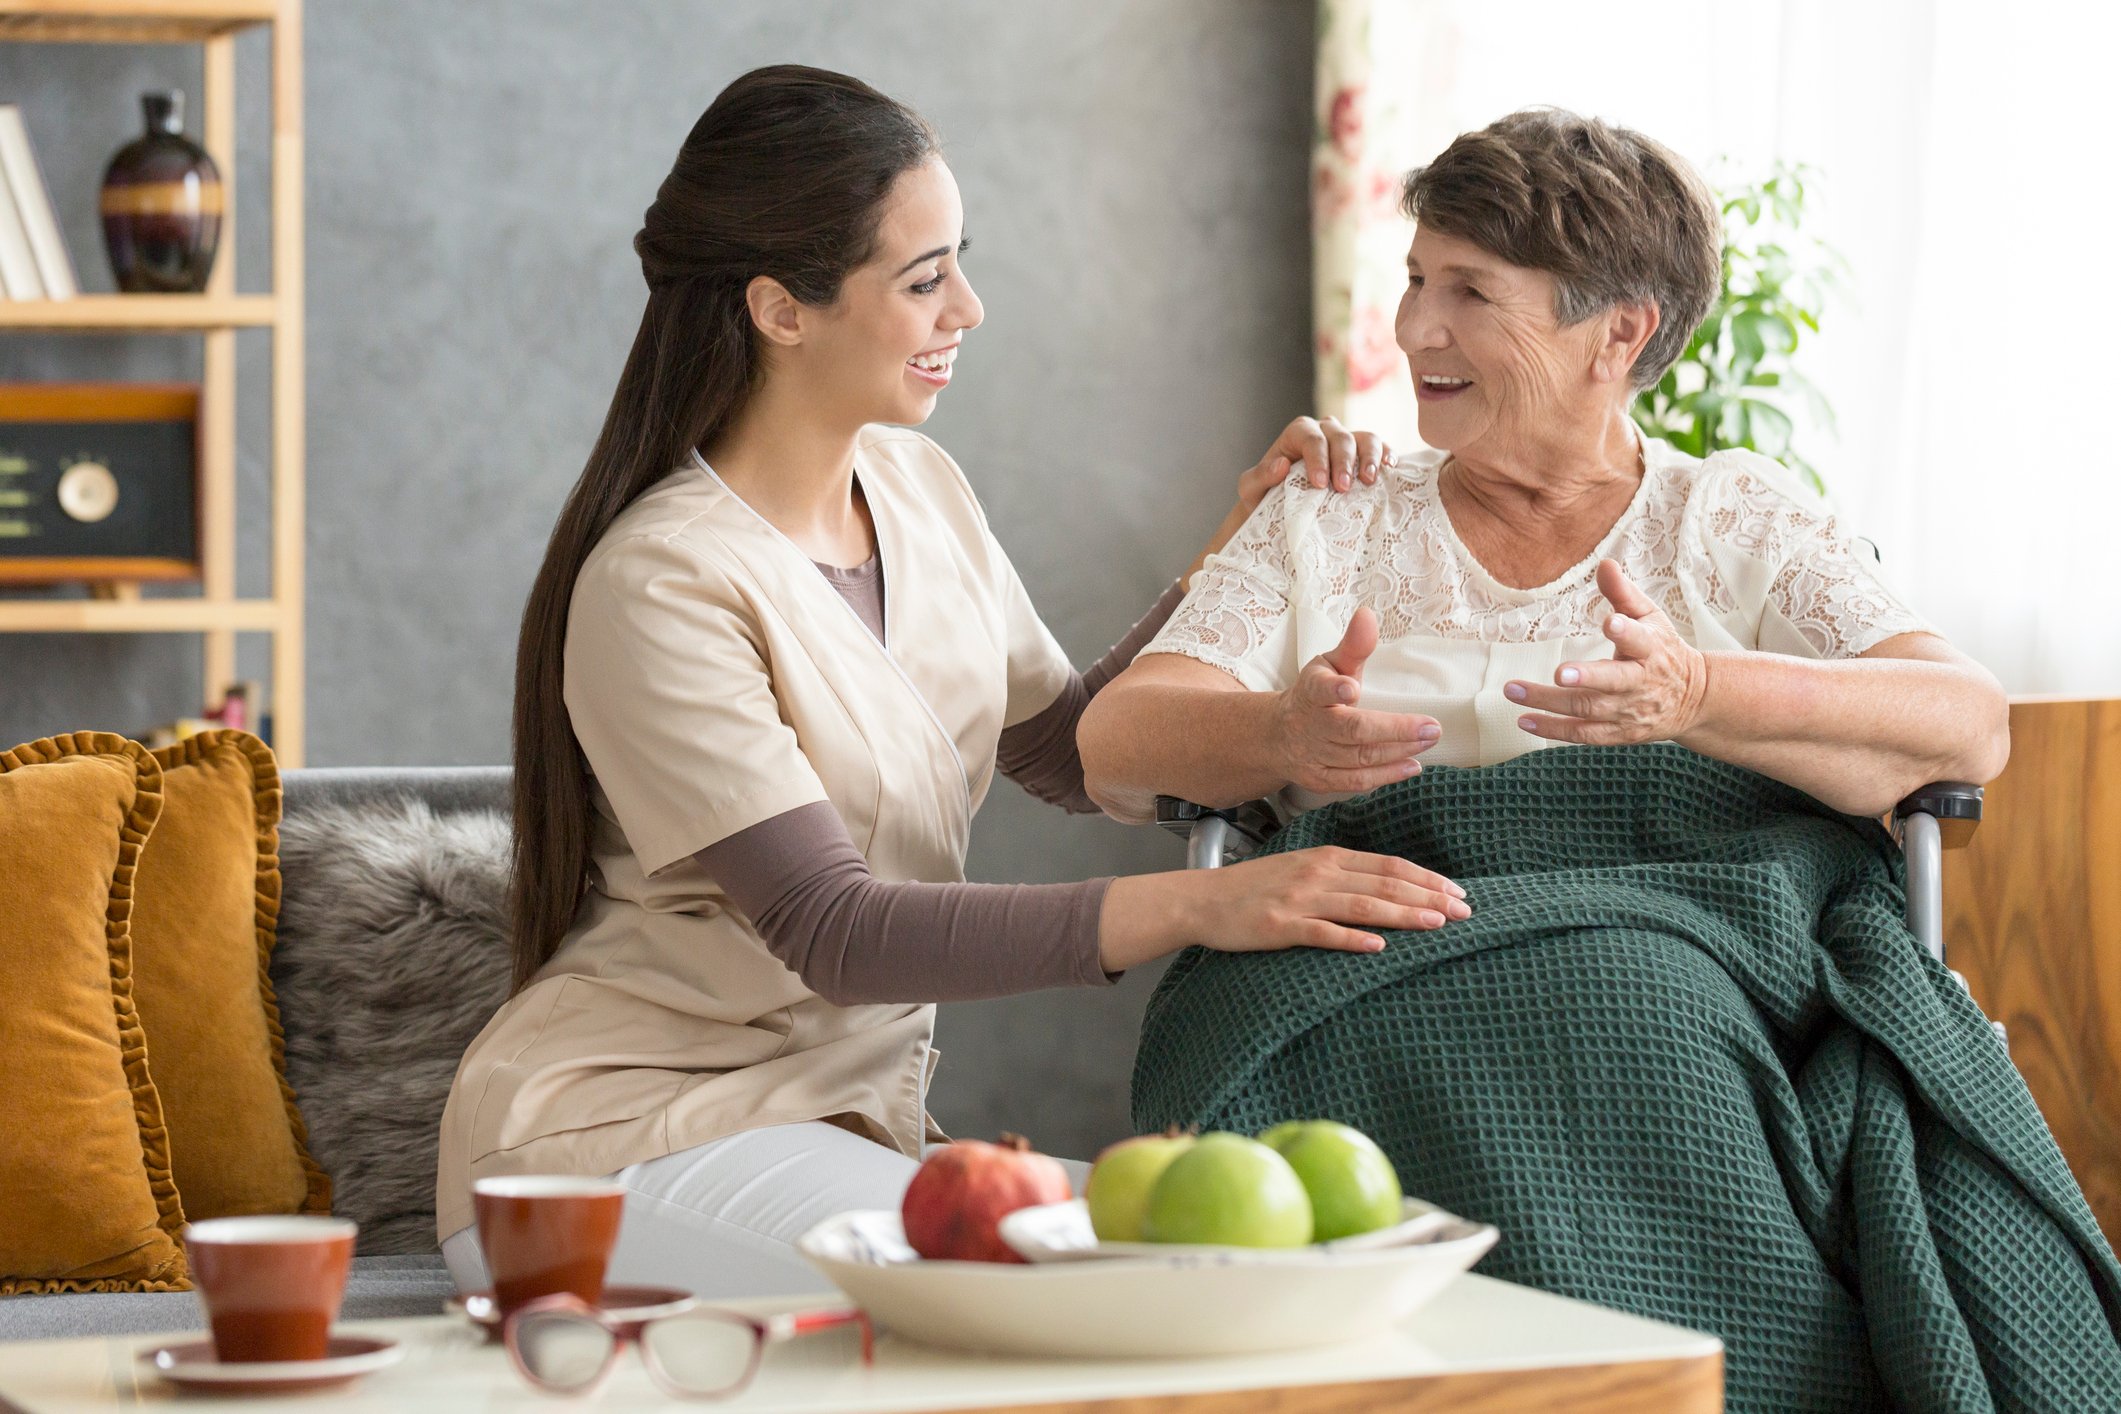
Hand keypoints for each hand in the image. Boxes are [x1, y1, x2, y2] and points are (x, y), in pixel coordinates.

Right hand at [1199, 846, 1469, 952]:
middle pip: (1385, 884)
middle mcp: (1319, 873)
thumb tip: (1387, 889)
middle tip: (1464, 911)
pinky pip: (1323, 933)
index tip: (1457, 891)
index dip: (1427, 877)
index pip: (1389, 865)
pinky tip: (1380, 947)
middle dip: (1429, 896)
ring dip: (1404, 914)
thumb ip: (1341, 875)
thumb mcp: (1302, 870)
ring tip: (1437, 924)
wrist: (1203, 900)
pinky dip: (1353, 939)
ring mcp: (1300, 899)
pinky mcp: (1281, 926)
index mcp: (1327, 857)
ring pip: (1363, 905)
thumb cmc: (1255, 889)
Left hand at [1237, 415, 1392, 511]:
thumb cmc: (1265, 497)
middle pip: (1340, 437)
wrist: (1283, 510)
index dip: (1317, 458)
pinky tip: (1389, 470)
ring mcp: (1348, 441)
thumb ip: (1260, 476)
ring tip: (1369, 480)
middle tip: (1343, 489)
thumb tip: (1281, 464)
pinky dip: (1387, 456)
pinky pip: (1381, 449)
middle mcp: (1325, 432)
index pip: (1311, 438)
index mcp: (1298, 434)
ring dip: (1369, 457)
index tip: (1319, 484)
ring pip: (1365, 437)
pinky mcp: (1365, 456)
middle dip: (1343, 462)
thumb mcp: (1251, 490)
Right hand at [1274, 607, 1442, 793]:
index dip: (1334, 690)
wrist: (1278, 736)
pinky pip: (1354, 782)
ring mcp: (1313, 756)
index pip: (1319, 690)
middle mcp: (1310, 726)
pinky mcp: (1320, 779)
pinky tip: (1411, 765)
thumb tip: (1368, 614)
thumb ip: (1353, 645)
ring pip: (1359, 758)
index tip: (1351, 687)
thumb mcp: (1329, 664)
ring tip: (1429, 740)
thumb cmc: (1314, 694)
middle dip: (1393, 730)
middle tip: (1432, 728)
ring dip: (1397, 751)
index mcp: (1311, 692)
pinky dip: (1385, 775)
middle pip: (1351, 731)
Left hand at [1506, 560, 1709, 744]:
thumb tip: (1604, 563)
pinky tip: (1524, 719)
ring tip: (1513, 691)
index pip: (1640, 640)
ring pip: (1588, 709)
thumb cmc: (1663, 650)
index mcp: (1652, 650)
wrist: (1695, 700)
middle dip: (1586, 678)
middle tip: (1560, 673)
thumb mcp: (1652, 617)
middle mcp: (1640, 683)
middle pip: (1612, 682)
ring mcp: (1629, 711)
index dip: (1627, 632)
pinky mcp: (1618, 733)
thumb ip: (1624, 593)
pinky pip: (1583, 734)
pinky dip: (1553, 730)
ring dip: (1549, 702)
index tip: (1611, 622)